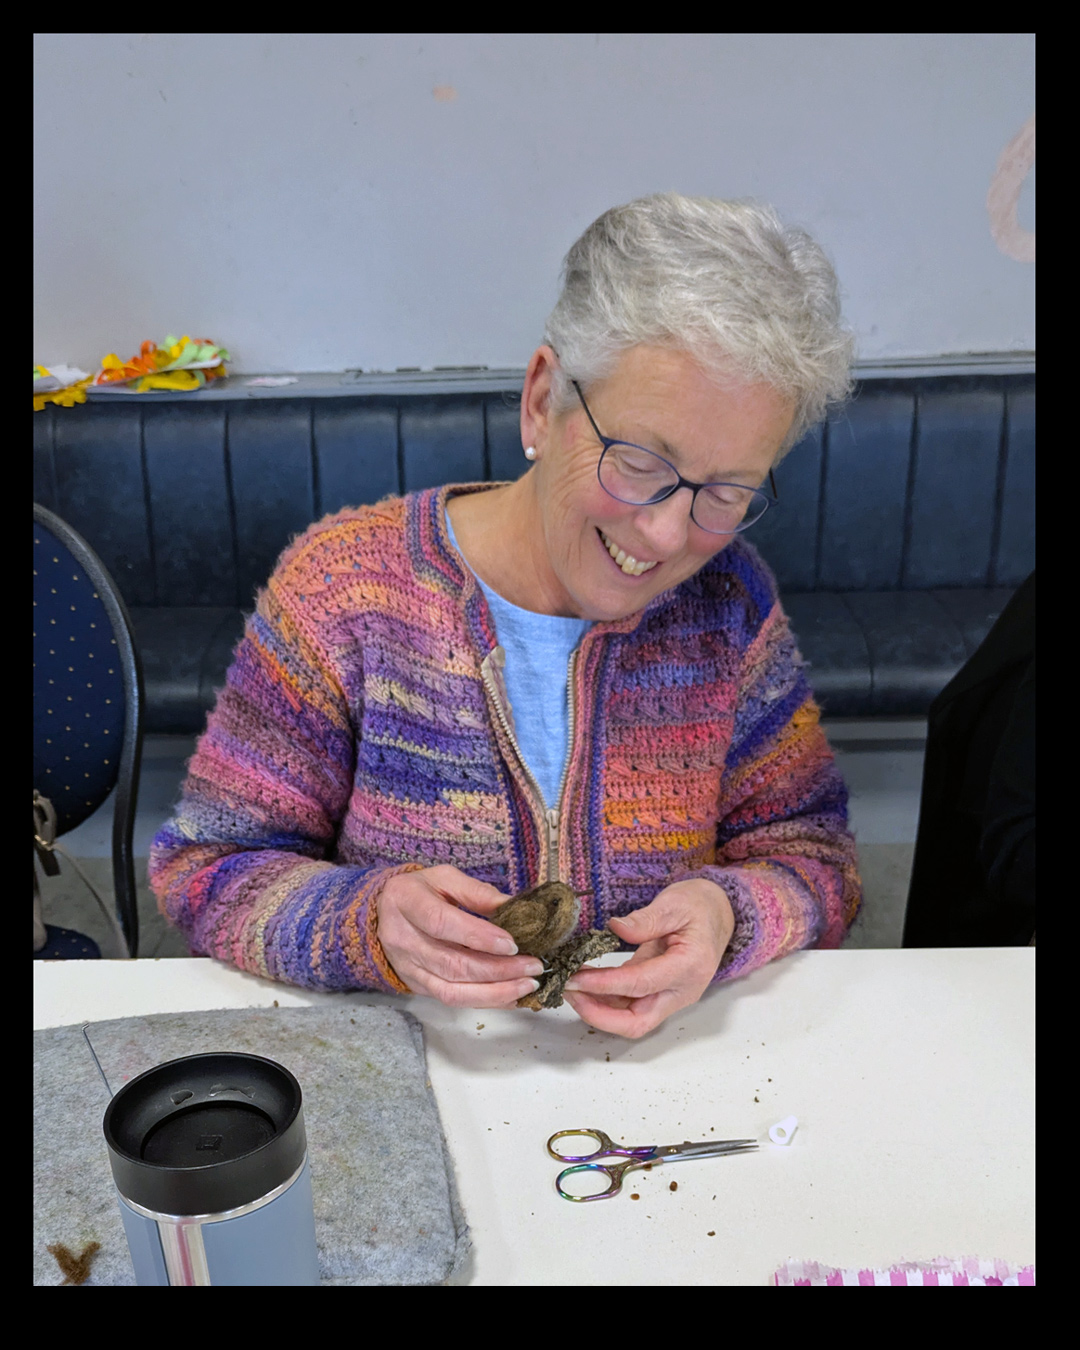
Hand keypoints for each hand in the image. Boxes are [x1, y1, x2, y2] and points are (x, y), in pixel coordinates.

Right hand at [376, 866, 544, 1007]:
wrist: (384, 912)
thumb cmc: (420, 891)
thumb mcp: (444, 877)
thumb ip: (477, 892)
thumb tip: (516, 908)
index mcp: (406, 901)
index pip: (441, 923)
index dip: (477, 936)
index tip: (512, 943)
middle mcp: (402, 938)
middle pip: (451, 963)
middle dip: (497, 969)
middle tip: (533, 966)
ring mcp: (407, 966)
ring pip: (452, 989)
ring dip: (494, 991)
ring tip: (527, 985)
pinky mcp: (416, 985)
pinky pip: (451, 999)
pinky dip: (484, 1001)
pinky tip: (510, 996)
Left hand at [561, 879, 734, 1038]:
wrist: (719, 914)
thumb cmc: (699, 906)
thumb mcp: (674, 903)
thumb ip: (646, 919)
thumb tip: (615, 927)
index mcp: (689, 966)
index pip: (640, 984)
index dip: (604, 984)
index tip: (575, 977)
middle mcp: (682, 991)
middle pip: (637, 1022)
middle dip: (599, 1014)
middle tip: (568, 991)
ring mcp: (672, 996)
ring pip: (632, 1020)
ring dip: (598, 1010)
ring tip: (570, 987)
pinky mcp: (661, 994)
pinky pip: (631, 1008)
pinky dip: (606, 1002)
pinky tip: (585, 986)